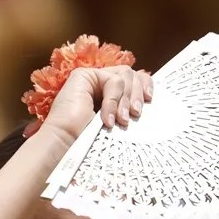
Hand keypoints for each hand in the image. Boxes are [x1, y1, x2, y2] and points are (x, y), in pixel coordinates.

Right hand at [36, 66, 153, 142]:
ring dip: (126, 101)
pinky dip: (113, 101)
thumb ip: (130, 107)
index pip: (133, 77)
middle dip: (137, 94)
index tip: (150, 100)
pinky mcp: (83, 75)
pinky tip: (107, 119)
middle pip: (131, 73)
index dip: (145, 84)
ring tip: (121, 121)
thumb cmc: (90, 141)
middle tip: (136, 114)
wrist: (68, 144)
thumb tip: (149, 99)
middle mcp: (100, 83)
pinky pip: (113, 81)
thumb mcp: (119, 121)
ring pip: (124, 75)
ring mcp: (91, 78)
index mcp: (109, 93)